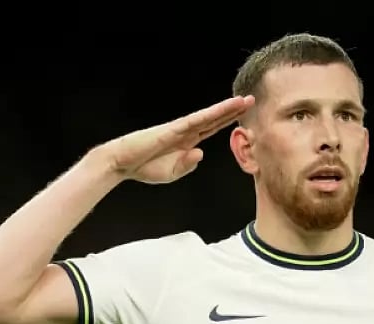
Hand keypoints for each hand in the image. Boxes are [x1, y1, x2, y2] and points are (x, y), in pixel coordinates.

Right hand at [98, 95, 253, 184]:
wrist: (122, 163)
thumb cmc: (144, 167)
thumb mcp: (172, 173)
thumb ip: (187, 165)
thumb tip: (200, 153)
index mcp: (187, 143)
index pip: (212, 129)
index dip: (228, 122)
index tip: (244, 116)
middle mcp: (186, 133)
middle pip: (214, 119)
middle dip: (233, 110)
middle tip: (251, 100)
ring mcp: (180, 129)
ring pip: (209, 116)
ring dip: (227, 108)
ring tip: (244, 100)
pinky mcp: (173, 129)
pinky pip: (196, 120)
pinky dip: (211, 114)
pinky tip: (223, 108)